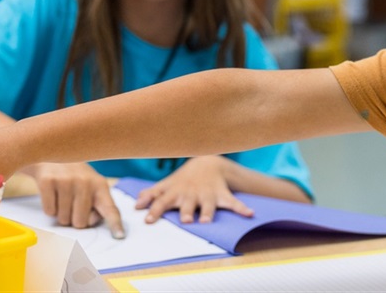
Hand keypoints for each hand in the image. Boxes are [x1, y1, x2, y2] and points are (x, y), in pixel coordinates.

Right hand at [23, 162, 124, 238]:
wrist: (49, 155)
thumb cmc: (73, 177)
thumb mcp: (90, 187)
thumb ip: (96, 206)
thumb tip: (89, 222)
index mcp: (100, 185)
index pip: (110, 208)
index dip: (115, 224)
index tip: (120, 236)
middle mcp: (85, 181)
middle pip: (81, 223)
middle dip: (74, 219)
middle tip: (71, 203)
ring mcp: (66, 180)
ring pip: (63, 219)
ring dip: (61, 213)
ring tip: (61, 196)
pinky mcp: (48, 181)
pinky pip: (49, 211)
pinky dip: (49, 208)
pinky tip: (52, 193)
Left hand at [134, 155, 253, 223]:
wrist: (208, 164)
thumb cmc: (183, 180)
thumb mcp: (167, 184)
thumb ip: (152, 194)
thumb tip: (135, 206)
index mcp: (176, 192)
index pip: (162, 201)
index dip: (155, 210)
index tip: (148, 220)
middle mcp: (191, 194)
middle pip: (187, 204)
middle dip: (187, 211)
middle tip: (186, 220)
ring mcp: (207, 195)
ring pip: (208, 205)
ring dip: (208, 212)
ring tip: (207, 220)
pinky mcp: (222, 195)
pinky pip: (234, 202)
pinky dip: (242, 208)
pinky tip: (249, 213)